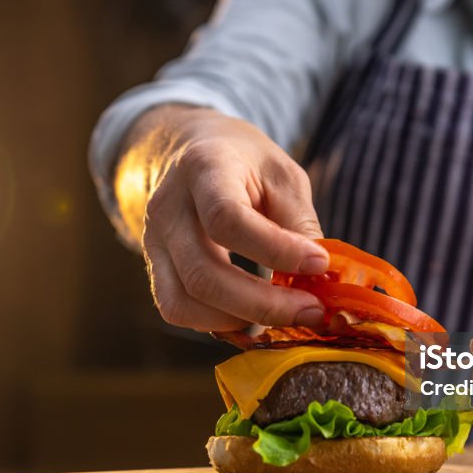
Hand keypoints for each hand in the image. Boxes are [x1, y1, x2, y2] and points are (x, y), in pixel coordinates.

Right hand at [124, 107, 329, 331]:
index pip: (227, 218)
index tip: (319, 263)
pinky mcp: (154, 265)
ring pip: (184, 301)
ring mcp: (153, 239)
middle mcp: (168, 206)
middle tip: (312, 311)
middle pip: (203, 273)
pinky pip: (176, 309)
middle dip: (264, 303)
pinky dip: (216, 323)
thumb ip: (298, 222)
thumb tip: (318, 278)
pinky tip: (252, 319)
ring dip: (239, 320)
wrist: (193, 149)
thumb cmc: (245, 162)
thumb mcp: (282, 175)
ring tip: (286, 318)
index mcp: (204, 167)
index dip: (276, 250)